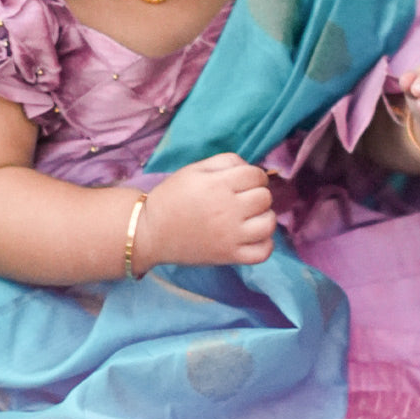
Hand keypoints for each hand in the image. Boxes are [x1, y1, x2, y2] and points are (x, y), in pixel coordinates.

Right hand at [133, 154, 275, 272]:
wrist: (151, 232)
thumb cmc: (172, 197)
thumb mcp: (194, 169)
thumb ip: (225, 162)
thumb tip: (250, 168)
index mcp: (219, 185)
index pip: (257, 175)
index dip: (254, 176)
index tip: (243, 183)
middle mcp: (228, 210)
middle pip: (265, 197)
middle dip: (257, 194)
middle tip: (243, 199)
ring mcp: (231, 236)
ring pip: (269, 223)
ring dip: (264, 217)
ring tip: (251, 217)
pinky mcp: (229, 256)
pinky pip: (263, 252)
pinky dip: (265, 244)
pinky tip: (253, 237)